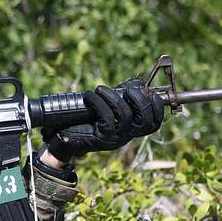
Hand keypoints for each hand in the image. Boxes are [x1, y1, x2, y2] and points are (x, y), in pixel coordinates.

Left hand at [42, 78, 163, 162]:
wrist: (65, 137)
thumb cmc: (87, 119)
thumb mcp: (108, 107)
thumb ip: (123, 95)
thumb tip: (140, 82)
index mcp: (131, 129)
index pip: (154, 123)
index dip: (156, 107)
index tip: (148, 92)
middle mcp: (127, 135)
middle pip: (145, 120)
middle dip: (140, 100)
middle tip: (127, 90)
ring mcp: (116, 138)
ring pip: (125, 116)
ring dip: (113, 97)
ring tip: (100, 89)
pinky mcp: (102, 138)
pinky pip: (106, 118)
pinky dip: (98, 102)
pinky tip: (89, 96)